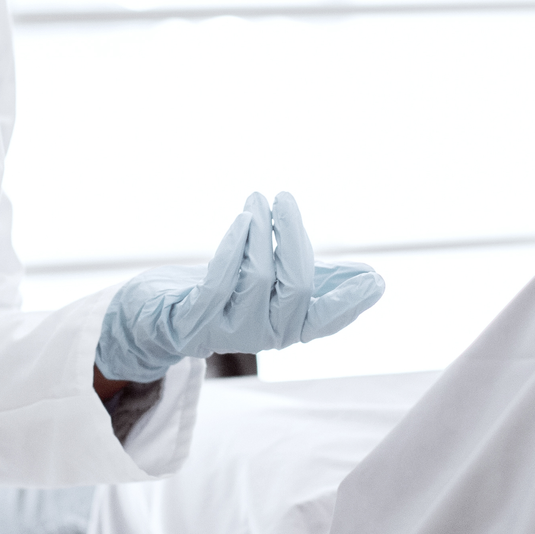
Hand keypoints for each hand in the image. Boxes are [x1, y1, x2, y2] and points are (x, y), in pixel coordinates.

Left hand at [95, 192, 384, 383]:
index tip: (375, 281)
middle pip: (297, 289)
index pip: (326, 321)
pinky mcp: (195, 322)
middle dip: (294, 237)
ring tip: (258, 199)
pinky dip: (235, 245)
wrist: (159, 318)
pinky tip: (242, 219)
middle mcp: (264, 336)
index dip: (351, 302)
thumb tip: (373, 280)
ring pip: (258, 277)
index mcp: (288, 328)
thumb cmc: (226, 293)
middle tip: (286, 198)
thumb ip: (318, 281)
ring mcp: (230, 332)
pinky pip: (221, 281)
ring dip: (260, 229)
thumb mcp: (274, 285)